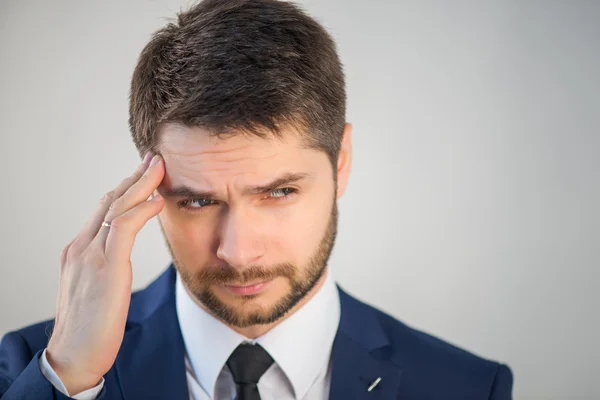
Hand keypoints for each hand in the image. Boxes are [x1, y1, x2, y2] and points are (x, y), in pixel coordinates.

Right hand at [45, 152, 164, 394]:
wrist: (73, 356)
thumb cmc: (89, 328)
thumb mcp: (97, 288)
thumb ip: (106, 266)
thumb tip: (120, 255)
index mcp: (79, 251)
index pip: (104, 209)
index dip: (126, 188)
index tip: (144, 173)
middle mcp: (81, 247)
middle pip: (110, 201)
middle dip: (134, 177)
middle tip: (154, 158)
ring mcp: (90, 256)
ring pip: (117, 207)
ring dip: (141, 184)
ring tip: (160, 167)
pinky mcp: (105, 268)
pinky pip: (124, 228)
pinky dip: (142, 210)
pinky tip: (157, 200)